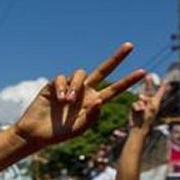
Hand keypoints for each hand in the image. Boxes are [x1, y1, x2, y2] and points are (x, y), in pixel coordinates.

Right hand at [12, 43, 143, 149]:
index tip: (143, 72)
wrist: (36, 133)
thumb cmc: (59, 134)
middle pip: (103, 70)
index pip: (114, 89)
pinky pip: (62, 78)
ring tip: (67, 101)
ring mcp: (70, 87)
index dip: (128, 81)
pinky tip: (59, 98)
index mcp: (94, 102)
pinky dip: (62, 86)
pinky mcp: (54, 85)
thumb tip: (101, 100)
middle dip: (116, 58)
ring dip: (76, 86)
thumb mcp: (79, 129)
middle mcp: (84, 91)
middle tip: (130, 46)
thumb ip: (92, 117)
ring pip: (81, 74)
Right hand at [129, 76, 167, 132]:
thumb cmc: (147, 119)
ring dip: (140, 104)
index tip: (165, 81)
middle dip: (148, 84)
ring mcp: (142, 106)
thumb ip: (147, 99)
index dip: (162, 86)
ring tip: (141, 111)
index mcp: (156, 103)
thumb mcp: (150, 107)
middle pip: (148, 91)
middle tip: (149, 76)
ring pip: (139, 99)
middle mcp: (149, 103)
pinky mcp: (135, 109)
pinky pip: (134, 104)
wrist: (139, 128)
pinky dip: (135, 107)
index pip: (160, 92)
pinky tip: (136, 112)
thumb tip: (140, 96)